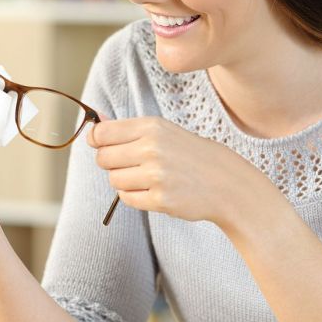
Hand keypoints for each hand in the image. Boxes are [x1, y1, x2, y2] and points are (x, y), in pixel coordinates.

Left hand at [87, 116, 274, 232]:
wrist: (226, 182)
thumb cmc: (189, 154)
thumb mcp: (162, 131)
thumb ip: (126, 128)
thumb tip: (94, 121)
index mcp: (151, 127)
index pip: (102, 133)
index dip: (96, 141)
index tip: (102, 145)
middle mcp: (152, 148)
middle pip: (103, 158)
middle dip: (111, 163)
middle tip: (131, 164)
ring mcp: (156, 175)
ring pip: (114, 180)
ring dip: (124, 181)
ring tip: (146, 178)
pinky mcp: (160, 200)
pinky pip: (127, 199)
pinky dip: (134, 196)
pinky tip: (152, 191)